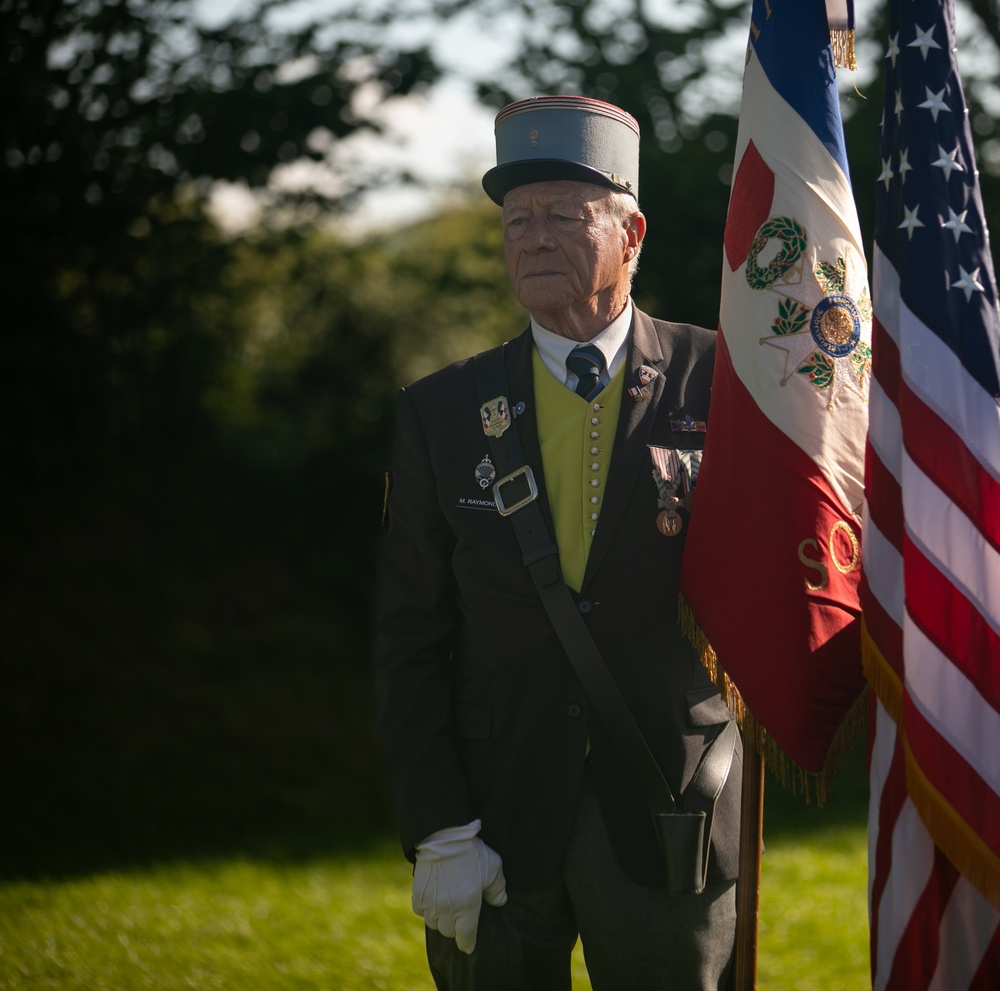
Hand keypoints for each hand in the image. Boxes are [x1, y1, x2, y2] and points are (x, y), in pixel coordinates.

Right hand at [412, 819, 507, 953]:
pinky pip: (420, 911)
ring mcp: (430, 903)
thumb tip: (499, 903)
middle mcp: (447, 910)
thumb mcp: (493, 868)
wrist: (443, 836)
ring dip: (440, 920)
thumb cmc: (471, 852)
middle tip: (461, 916)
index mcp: (467, 907)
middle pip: (448, 932)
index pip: (465, 938)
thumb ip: (498, 890)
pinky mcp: (417, 893)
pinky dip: (426, 909)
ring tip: (447, 908)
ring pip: (434, 924)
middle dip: (455, 928)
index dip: (468, 944)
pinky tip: (433, 900)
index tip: (469, 945)